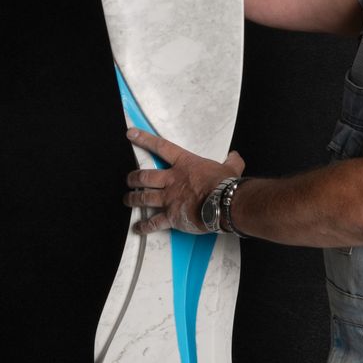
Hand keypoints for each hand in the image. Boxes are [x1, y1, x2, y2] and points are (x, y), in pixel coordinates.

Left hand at [124, 124, 245, 233]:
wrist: (225, 203)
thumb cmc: (226, 184)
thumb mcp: (230, 168)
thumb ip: (231, 162)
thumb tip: (235, 156)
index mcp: (184, 164)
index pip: (161, 147)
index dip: (144, 139)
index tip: (131, 134)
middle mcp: (172, 180)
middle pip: (145, 176)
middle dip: (133, 178)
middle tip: (129, 179)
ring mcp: (169, 199)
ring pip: (144, 197)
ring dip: (133, 198)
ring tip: (127, 199)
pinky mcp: (171, 217)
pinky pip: (154, 222)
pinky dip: (144, 226)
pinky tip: (138, 228)